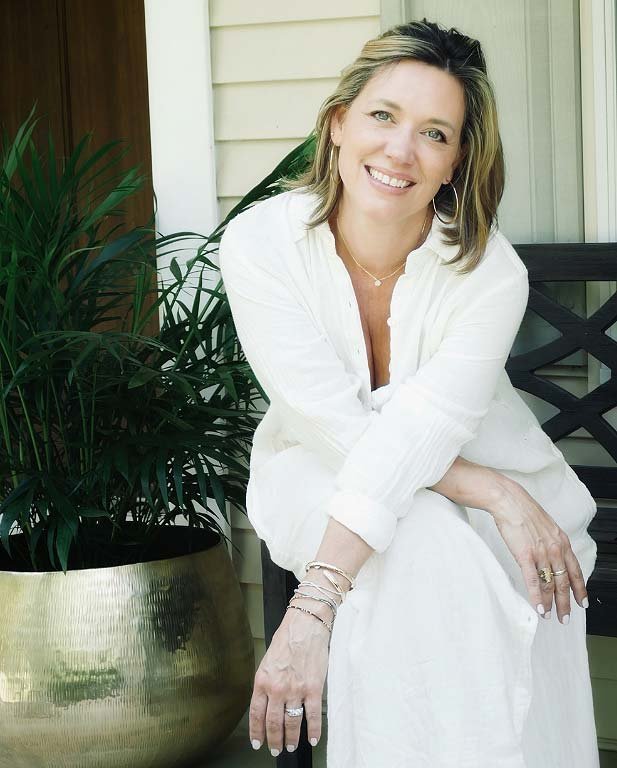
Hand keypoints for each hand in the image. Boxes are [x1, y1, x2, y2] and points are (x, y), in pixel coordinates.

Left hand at [249, 588, 332, 754]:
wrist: (305, 625)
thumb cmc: (287, 639)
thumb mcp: (268, 661)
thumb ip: (266, 683)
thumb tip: (266, 702)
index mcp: (263, 680)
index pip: (256, 714)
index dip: (257, 732)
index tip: (258, 742)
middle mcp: (277, 688)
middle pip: (273, 723)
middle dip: (274, 740)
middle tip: (276, 749)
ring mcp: (295, 690)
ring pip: (291, 723)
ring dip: (291, 739)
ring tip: (291, 746)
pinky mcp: (313, 688)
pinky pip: (312, 716)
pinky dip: (313, 730)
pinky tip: (312, 738)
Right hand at [489, 478, 588, 623]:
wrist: (509, 501)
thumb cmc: (523, 511)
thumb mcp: (545, 526)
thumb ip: (550, 542)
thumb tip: (549, 554)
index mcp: (561, 541)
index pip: (575, 571)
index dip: (579, 589)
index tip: (581, 602)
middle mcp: (555, 549)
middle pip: (564, 582)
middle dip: (566, 603)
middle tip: (566, 617)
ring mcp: (541, 553)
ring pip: (550, 584)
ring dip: (551, 603)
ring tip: (550, 616)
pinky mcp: (525, 555)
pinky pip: (533, 581)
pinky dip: (537, 597)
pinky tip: (539, 607)